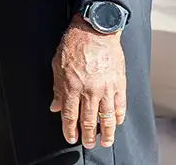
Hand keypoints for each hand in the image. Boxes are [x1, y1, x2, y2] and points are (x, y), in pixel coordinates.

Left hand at [51, 16, 126, 148]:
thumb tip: (56, 107)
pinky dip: (118, 117)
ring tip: (105, 142)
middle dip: (88, 136)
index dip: (70, 130)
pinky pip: (120, 106)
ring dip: (107, 133)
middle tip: (89, 144)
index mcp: (72, 86)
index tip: (71, 138)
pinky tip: (116, 123)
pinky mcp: (119, 83)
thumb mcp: (57, 65)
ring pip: (107, 118)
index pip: (70, 116)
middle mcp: (89, 91)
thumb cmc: (74, 45)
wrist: (95, 30)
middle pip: (89, 121)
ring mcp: (106, 88)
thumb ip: (57, 89)